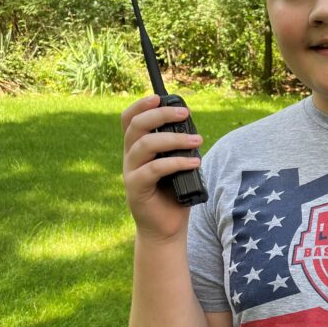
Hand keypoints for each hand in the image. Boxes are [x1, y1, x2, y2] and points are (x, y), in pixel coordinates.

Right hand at [122, 95, 203, 240]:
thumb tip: (193, 129)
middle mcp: (130, 158)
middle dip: (161, 115)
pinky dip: (176, 163)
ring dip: (174, 139)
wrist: (165, 229)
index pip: (129, 120)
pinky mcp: (135, 189)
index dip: (140, 105)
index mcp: (137, 149)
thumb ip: (178, 148)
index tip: (159, 97)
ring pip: (145, 145)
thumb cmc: (174, 195)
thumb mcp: (177, 165)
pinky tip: (194, 163)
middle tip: (185, 113)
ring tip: (197, 141)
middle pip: (136, 126)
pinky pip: (153, 169)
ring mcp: (130, 173)